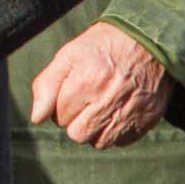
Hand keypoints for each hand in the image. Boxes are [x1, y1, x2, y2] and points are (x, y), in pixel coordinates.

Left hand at [29, 21, 171, 149]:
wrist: (148, 41)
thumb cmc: (102, 47)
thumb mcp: (68, 55)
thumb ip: (47, 85)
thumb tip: (36, 118)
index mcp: (86, 81)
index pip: (59, 116)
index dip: (62, 103)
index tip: (74, 88)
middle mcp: (109, 100)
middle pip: (78, 134)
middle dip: (76, 120)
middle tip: (86, 99)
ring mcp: (131, 113)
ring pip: (99, 142)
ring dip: (95, 128)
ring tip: (101, 104)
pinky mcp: (147, 120)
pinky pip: (122, 141)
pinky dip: (116, 130)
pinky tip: (118, 109)